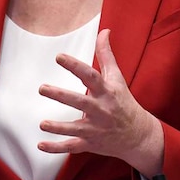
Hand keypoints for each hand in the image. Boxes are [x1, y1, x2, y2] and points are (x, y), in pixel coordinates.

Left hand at [37, 28, 163, 176]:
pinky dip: (56, 148)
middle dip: (61, 96)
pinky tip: (40, 144)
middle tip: (42, 88)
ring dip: (58, 127)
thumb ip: (106, 55)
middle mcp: (101, 110)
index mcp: (106, 91)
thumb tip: (104, 31)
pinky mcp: (90, 143)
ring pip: (74, 128)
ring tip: (42, 123)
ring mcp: (95, 129)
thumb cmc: (123, 102)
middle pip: (80, 102)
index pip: (90, 76)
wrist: (138, 135)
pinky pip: (72, 146)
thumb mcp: (117, 78)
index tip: (59, 57)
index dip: (75, 66)